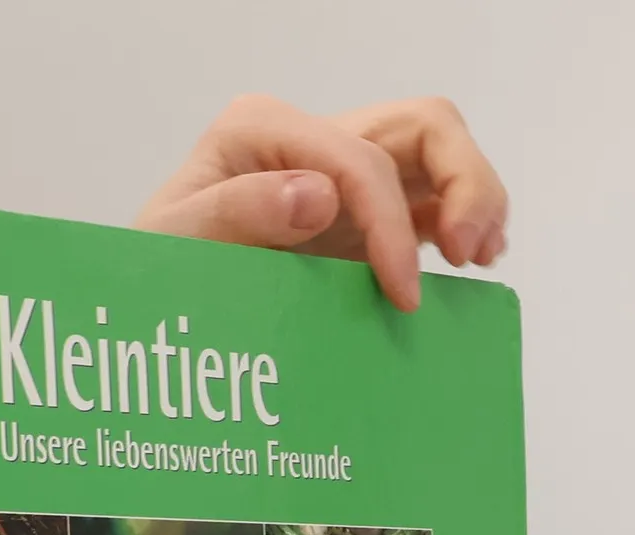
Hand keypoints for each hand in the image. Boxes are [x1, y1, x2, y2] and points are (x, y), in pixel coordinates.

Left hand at [135, 95, 507, 312]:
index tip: (402, 293)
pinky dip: (463, 222)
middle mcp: (312, 142)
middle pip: (422, 126)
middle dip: (463, 181)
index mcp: (265, 129)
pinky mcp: (362, 216)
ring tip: (482, 257)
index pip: (359, 159)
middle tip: (468, 254)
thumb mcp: (175, 242)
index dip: (391, 223)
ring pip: (439, 154)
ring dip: (476, 196)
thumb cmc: (155, 271)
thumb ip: (238, 213)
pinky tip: (473, 261)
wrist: (152, 307)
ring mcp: (342, 176)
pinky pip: (432, 202)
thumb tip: (318, 195)